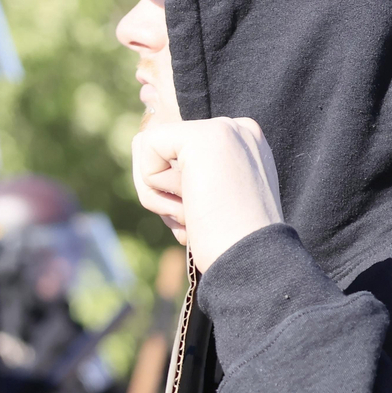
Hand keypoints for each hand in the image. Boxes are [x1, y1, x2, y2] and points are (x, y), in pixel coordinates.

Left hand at [132, 117, 282, 272]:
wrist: (253, 264)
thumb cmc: (229, 246)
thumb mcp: (209, 203)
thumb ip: (184, 174)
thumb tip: (138, 140)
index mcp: (241, 146)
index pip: (175, 151)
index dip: (173, 191)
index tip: (206, 216)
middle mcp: (236, 129)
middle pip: (157, 149)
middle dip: (163, 193)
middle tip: (199, 218)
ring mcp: (223, 128)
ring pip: (148, 149)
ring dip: (161, 196)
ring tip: (198, 215)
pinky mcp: (203, 136)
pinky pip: (147, 148)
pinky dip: (155, 189)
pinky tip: (190, 205)